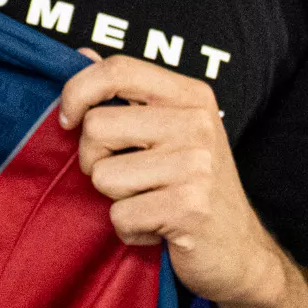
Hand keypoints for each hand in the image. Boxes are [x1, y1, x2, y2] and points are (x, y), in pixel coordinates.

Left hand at [59, 54, 287, 307]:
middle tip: (127, 178)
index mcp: (190, 96)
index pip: (118, 70)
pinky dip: (129, 229)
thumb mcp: (169, 131)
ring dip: (116, 199)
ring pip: (103, 176)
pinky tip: (157, 228)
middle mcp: (196, 123)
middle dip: (94, 160)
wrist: (240, 252)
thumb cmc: (193, 187)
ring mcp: (195, 165)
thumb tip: (81, 55)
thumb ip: (125, 93)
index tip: (67, 120)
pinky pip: (120, 216)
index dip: (78, 90)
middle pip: (96, 127)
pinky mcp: (189, 207)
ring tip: (149, 202)